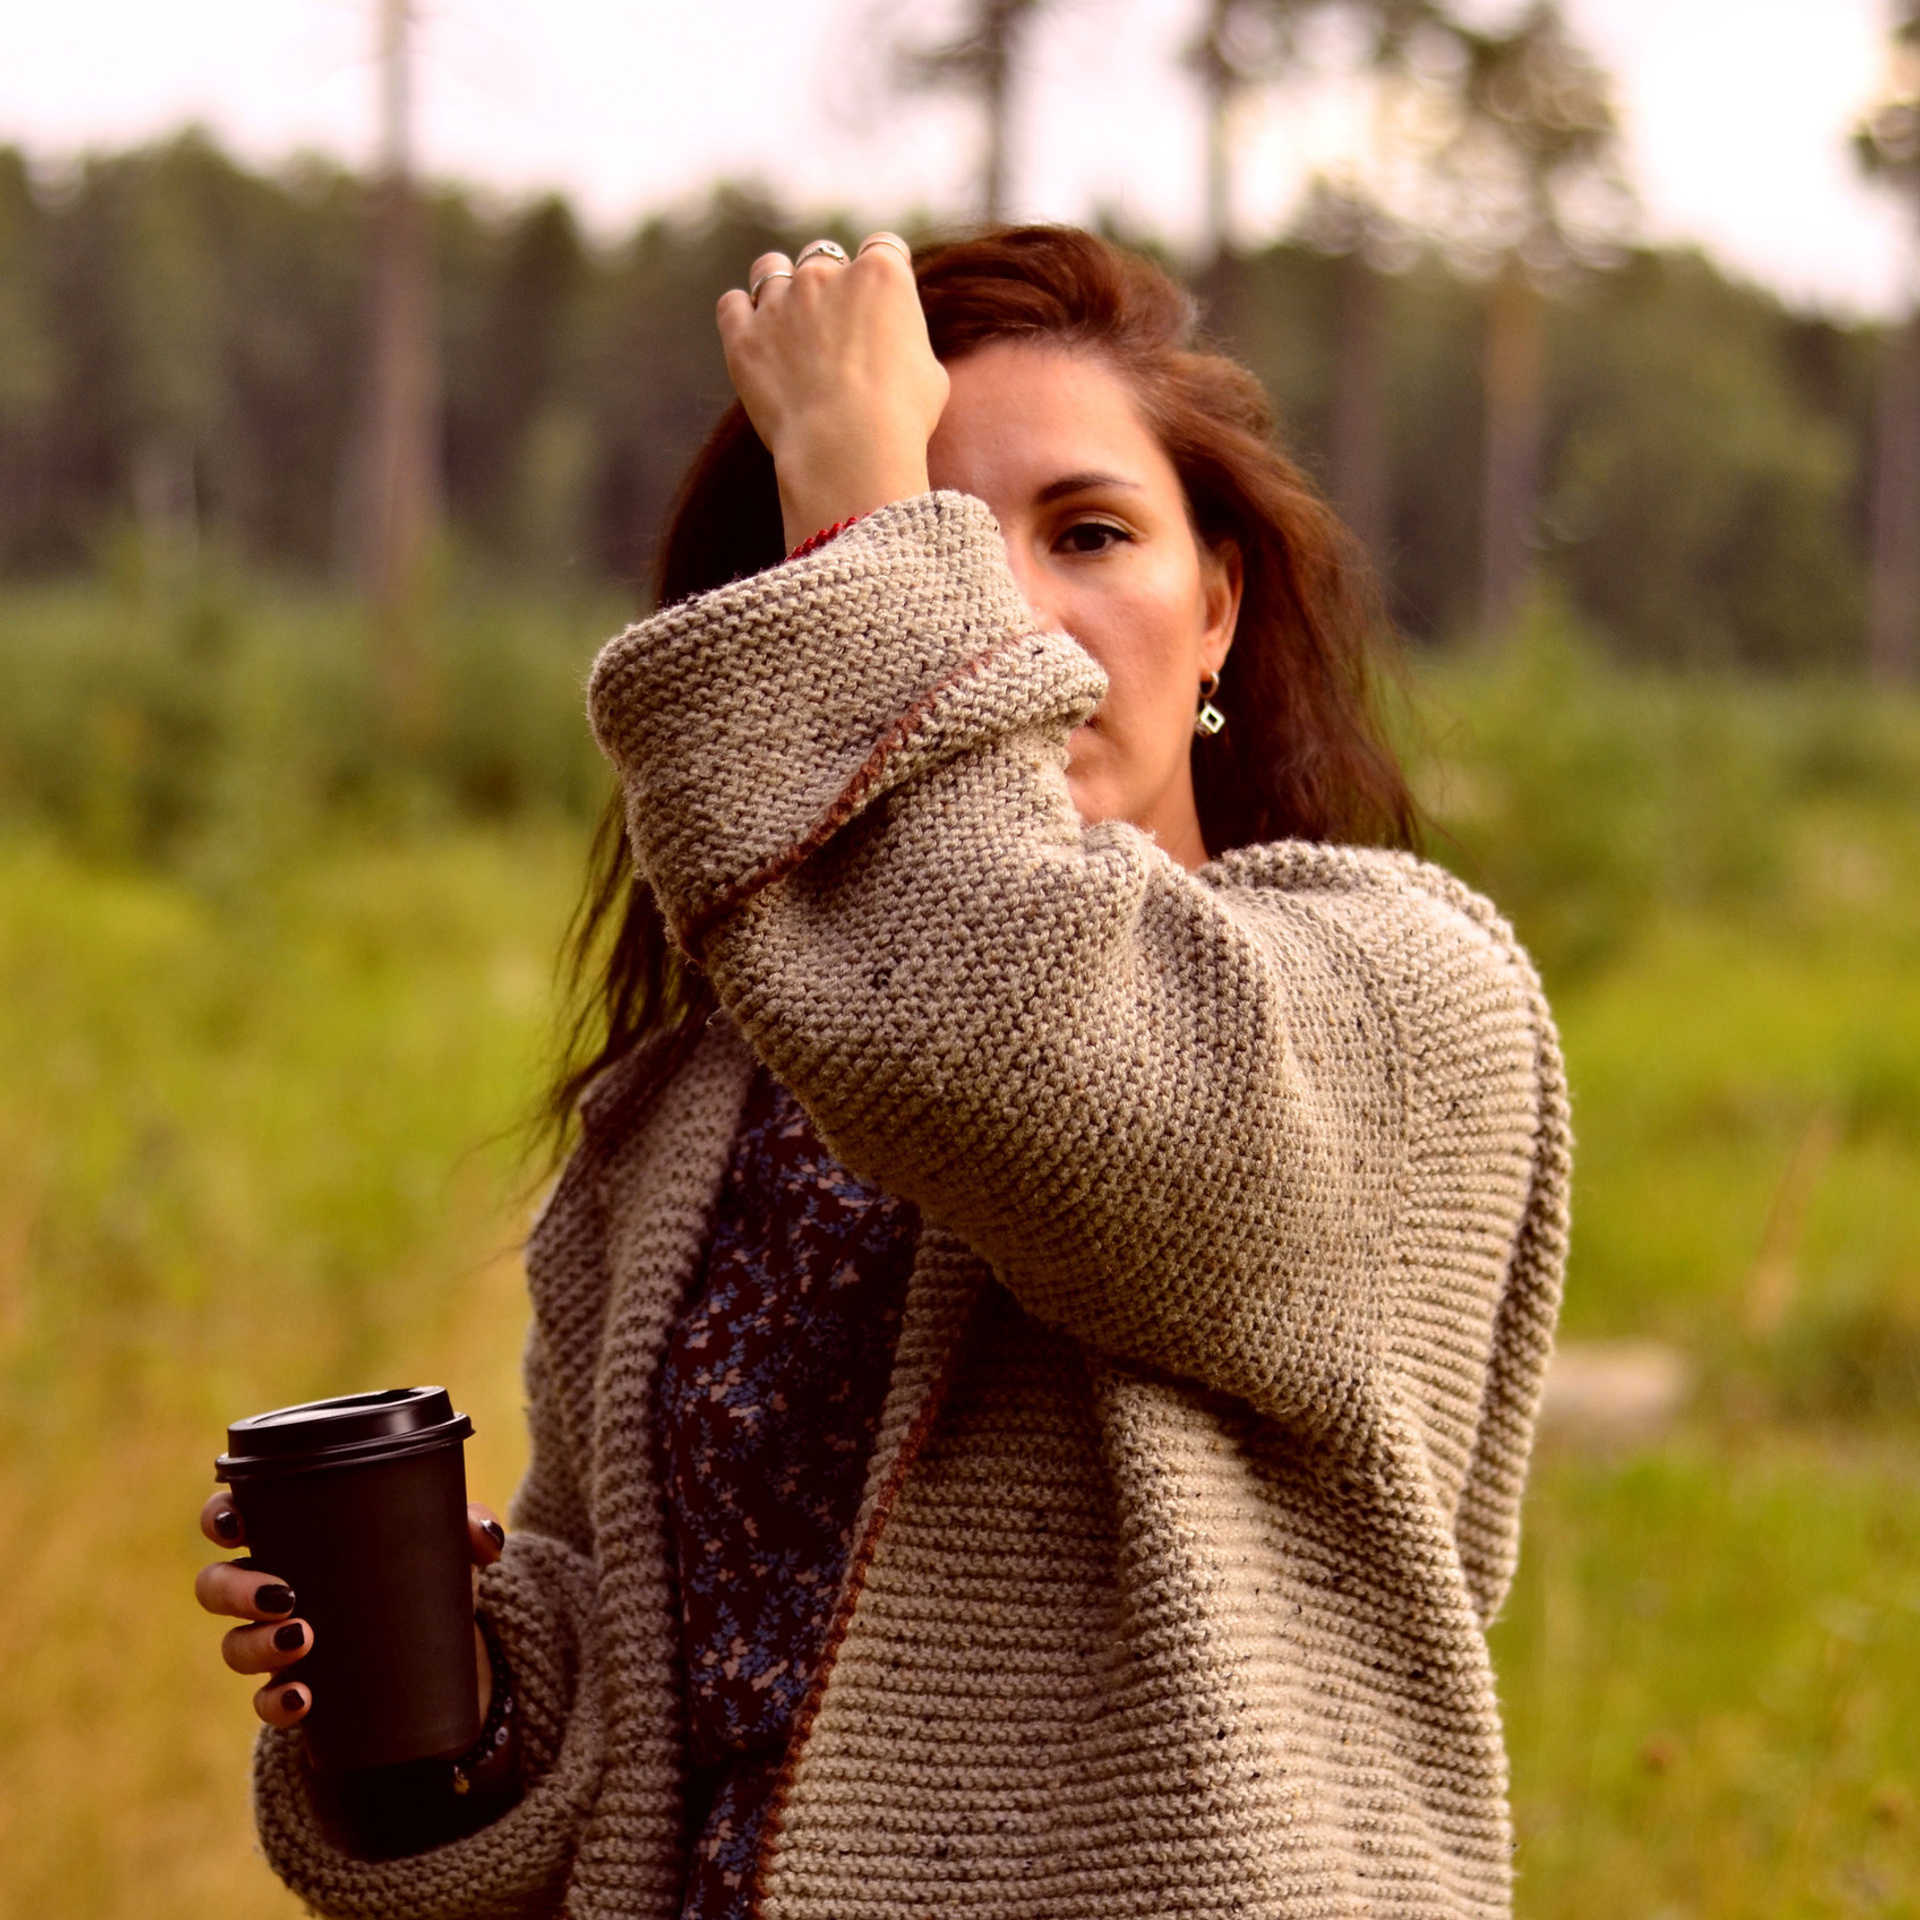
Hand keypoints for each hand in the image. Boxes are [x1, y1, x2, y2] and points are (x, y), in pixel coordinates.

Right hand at [196, 1489, 506, 1729]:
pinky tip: (302, 1698)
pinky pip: (266, 1701)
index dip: (219, 1516)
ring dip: (257, 1645)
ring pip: (234, 1645)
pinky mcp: (294, 1687)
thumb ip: (469, 1526)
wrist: (441, 1648)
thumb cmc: (423, 1570)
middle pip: (216, 1585)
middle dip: (236, 1590)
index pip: (233, 1516)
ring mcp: (275, 1641)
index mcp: (293, 1534)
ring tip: (303, 1639)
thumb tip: (486, 1539)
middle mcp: (270, 1586)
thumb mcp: (445, 1542)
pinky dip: (278, 1702)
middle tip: (281, 1593)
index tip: (235, 1522)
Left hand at [717, 234, 949, 550]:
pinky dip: (741, 315)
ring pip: (771, 268)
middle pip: (825, 256)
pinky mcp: (744, 335)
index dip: (884, 270)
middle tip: (835, 325)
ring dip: (779, 284)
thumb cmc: (900, 417)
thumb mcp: (930, 375)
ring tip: (786, 319)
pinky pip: (732, 305)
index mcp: (881, 275)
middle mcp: (827, 275)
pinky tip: (753, 336)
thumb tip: (897, 349)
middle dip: (831, 283)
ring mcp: (780, 301)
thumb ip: (907, 344)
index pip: (883, 247)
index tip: (883, 298)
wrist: (847, 447)